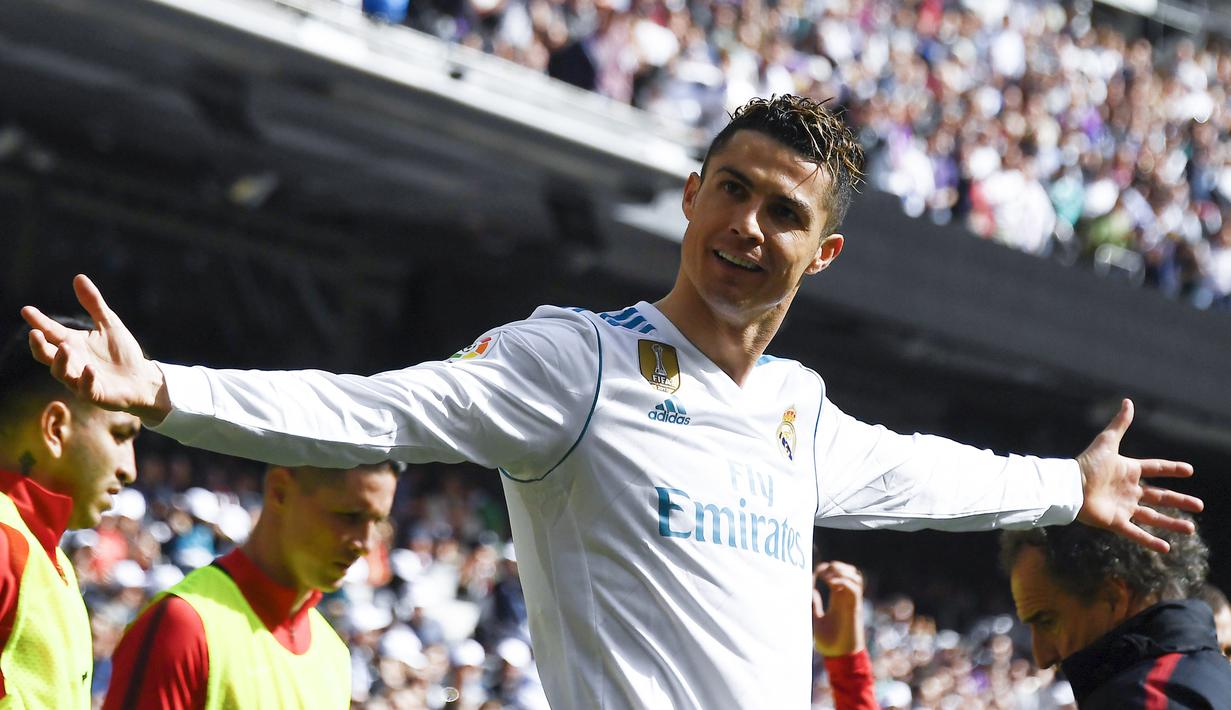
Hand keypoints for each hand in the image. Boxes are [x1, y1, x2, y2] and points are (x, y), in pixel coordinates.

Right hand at [21, 274, 169, 423]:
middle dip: (38, 346)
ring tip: (64, 346)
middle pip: (46, 355)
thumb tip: (78, 277)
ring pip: (61, 373)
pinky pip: (86, 388)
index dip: (38, 321)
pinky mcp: (95, 393)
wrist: (142, 378)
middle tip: (34, 333)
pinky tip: (89, 368)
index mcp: (72, 343)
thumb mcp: (109, 323)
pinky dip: (86, 379)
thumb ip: (93, 303)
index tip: (26, 310)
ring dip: (61, 361)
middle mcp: (72, 361)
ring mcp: (80, 379)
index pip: (50, 331)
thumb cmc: (122, 352)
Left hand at [812, 560, 864, 657]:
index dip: (827, 568)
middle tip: (822, 572)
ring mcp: (851, 601)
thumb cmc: (829, 642)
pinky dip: (844, 580)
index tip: (814, 572)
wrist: (840, 657)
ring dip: (841, 571)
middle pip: (850, 571)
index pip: (838, 575)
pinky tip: (831, 584)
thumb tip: (809, 591)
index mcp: (838, 599)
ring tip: (827, 578)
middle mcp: (846, 598)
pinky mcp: (854, 607)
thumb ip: (814, 605)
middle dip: (836, 566)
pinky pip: (854, 587)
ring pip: (855, 575)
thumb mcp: (816, 620)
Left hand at [1076, 399, 1202, 552]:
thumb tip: (1128, 402)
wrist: (1069, 486)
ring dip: (1172, 524)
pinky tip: (1167, 548)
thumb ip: (1119, 424)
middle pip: (1160, 496)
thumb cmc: (1086, 464)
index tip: (1189, 470)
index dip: (1171, 469)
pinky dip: (1150, 542)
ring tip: (1191, 529)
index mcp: (1128, 471)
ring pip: (1153, 517)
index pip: (1155, 468)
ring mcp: (1123, 507)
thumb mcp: (1107, 442)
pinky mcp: (1116, 522)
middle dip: (1179, 501)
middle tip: (1199, 505)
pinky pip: (1137, 534)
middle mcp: (1128, 490)